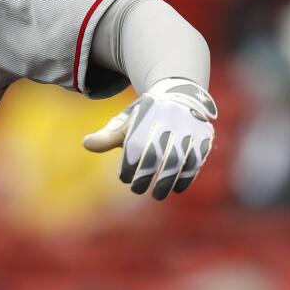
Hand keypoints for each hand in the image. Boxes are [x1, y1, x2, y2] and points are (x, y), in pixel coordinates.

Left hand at [83, 77, 216, 199]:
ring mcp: (187, 130)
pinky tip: (176, 187)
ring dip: (166, 181)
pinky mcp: (203, 138)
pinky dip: (186, 177)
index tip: (124, 178)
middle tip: (137, 189)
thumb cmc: (146, 115)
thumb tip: (86, 144)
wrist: (180, 96)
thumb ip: (107, 135)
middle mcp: (166, 122)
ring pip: (177, 161)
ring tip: (157, 194)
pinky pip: (195, 161)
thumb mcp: (125, 120)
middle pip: (156, 155)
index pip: (135, 146)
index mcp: (145, 116)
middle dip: (145, 176)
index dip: (129, 165)